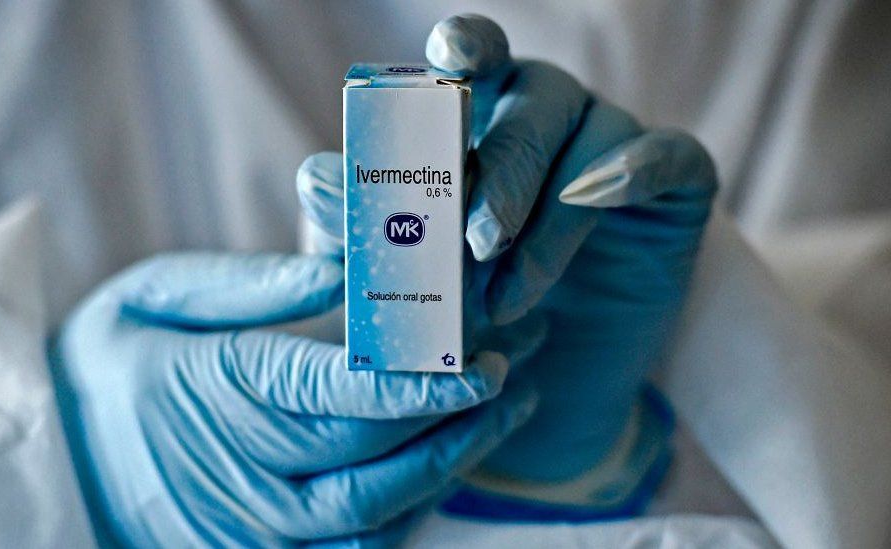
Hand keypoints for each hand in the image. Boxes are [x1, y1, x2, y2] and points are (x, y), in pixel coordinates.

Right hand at [50, 252, 536, 545]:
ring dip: (449, 464)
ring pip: (374, 514)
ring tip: (503, 410)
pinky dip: (410, 509)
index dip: (415, 382)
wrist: (51, 457)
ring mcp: (251, 529)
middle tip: (513, 368)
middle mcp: (238, 473)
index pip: (334, 394)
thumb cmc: (108, 360)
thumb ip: (253, 286)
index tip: (481, 360)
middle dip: (454, 415)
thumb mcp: (157, 294)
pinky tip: (446, 462)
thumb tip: (344, 270)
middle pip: (371, 455)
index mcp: (215, 392)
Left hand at [298, 14, 715, 516]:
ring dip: (547, 218)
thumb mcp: (408, 280)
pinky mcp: (675, 183)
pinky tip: (599, 194)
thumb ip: (367, 227)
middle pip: (530, 105)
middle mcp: (546, 117)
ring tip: (508, 298)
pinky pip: (670, 156)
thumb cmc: (469, 314)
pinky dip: (635, 169)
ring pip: (589, 141)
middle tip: (474, 242)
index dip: (463, 48)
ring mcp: (612, 144)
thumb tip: (317, 177)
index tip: (447, 60)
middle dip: (500, 172)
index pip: (473, 62)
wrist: (554, 382)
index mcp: (481, 120)